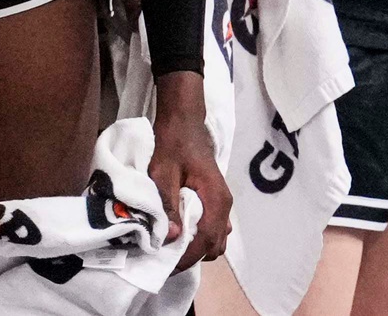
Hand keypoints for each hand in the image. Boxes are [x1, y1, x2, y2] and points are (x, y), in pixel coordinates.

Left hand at [149, 73, 231, 270]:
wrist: (183, 121)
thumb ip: (168, 205)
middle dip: (191, 256)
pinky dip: (198, 237)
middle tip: (164, 256)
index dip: (187, 258)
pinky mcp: (215, 200)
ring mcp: (222, 203)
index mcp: (216, 198)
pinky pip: (212, 228)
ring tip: (170, 246)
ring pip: (216, 239)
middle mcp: (224, 204)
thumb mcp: (163, 173)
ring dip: (195, 247)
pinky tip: (178, 231)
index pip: (207, 240)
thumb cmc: (172, 144)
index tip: (163, 265)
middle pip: (215, 245)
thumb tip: (171, 237)